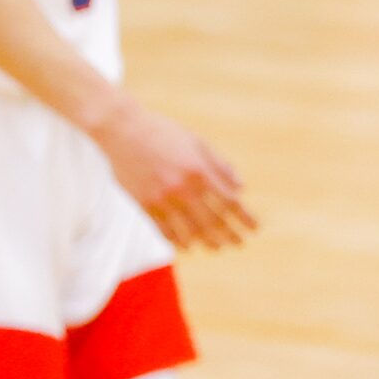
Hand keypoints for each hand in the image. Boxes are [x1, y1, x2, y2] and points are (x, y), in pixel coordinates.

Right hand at [93, 96, 255, 251]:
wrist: (123, 130)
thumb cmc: (164, 133)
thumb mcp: (197, 143)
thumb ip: (219, 166)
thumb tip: (240, 187)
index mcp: (199, 170)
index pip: (229, 201)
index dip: (244, 217)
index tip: (255, 228)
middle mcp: (182, 187)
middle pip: (212, 221)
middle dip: (229, 235)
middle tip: (239, 244)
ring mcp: (162, 198)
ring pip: (189, 230)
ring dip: (206, 242)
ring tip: (216, 248)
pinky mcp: (144, 204)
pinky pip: (164, 230)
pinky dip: (178, 241)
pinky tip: (188, 246)